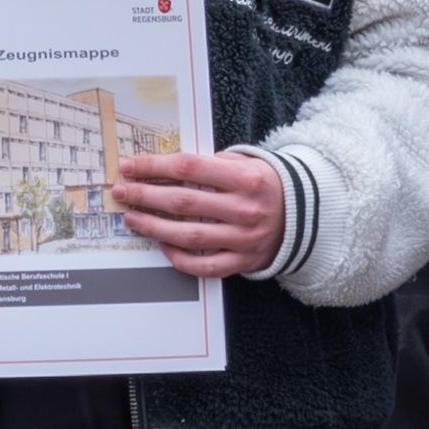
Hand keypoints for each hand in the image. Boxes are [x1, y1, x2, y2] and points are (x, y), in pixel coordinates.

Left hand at [107, 144, 289, 279]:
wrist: (307, 216)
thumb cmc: (267, 185)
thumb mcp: (249, 163)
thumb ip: (213, 163)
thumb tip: (170, 166)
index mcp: (245, 179)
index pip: (188, 169)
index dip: (154, 167)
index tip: (130, 167)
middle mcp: (244, 209)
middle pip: (182, 202)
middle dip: (145, 196)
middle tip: (121, 192)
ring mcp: (243, 239)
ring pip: (188, 235)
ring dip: (153, 227)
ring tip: (132, 218)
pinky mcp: (243, 261)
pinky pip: (204, 265)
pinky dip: (179, 258)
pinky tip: (162, 245)